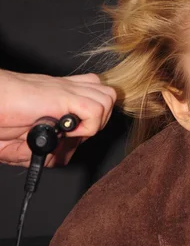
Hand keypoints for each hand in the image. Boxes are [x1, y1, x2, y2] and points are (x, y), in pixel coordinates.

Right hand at [0, 70, 116, 166]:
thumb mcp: (25, 142)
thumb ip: (47, 151)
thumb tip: (61, 156)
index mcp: (60, 96)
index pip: (97, 97)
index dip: (93, 119)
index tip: (72, 135)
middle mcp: (67, 90)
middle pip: (108, 97)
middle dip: (99, 120)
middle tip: (74, 132)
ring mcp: (67, 91)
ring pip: (107, 99)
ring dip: (95, 121)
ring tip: (71, 129)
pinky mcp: (64, 95)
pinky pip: (96, 109)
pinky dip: (88, 126)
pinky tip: (67, 130)